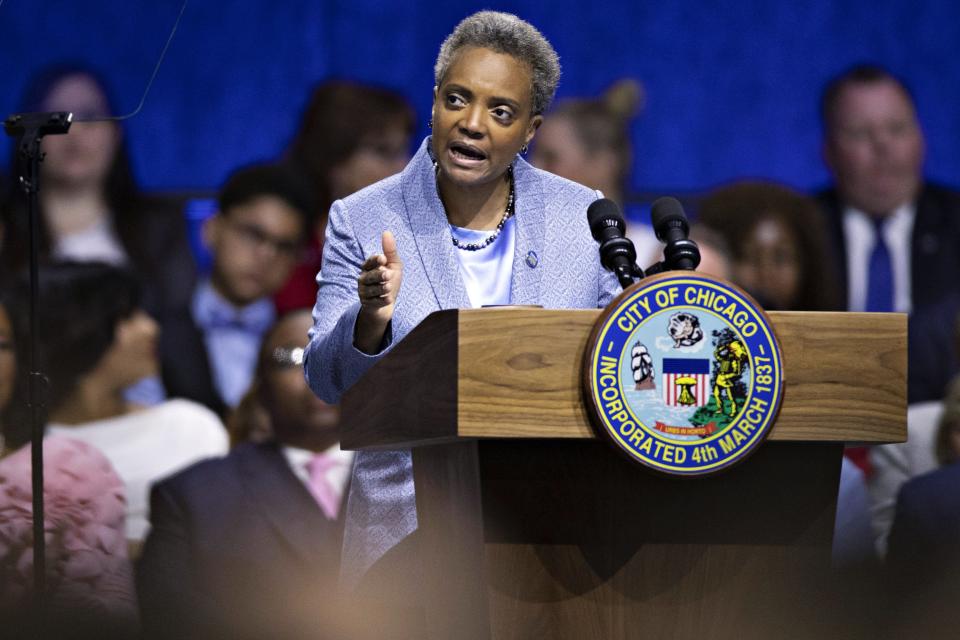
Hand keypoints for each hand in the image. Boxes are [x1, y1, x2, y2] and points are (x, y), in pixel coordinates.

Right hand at [355, 231, 402, 352]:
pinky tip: (389, 299)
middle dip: (378, 275)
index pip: (370, 262)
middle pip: (369, 277)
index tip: (383, 258)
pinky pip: (374, 302)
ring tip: (389, 287)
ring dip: (381, 288)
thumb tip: (387, 232)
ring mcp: (364, 292)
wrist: (388, 303)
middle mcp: (363, 279)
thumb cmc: (390, 280)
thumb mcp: (394, 265)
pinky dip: (382, 300)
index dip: (375, 260)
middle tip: (387, 274)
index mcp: (368, 267)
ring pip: (371, 290)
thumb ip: (390, 250)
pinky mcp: (367, 304)